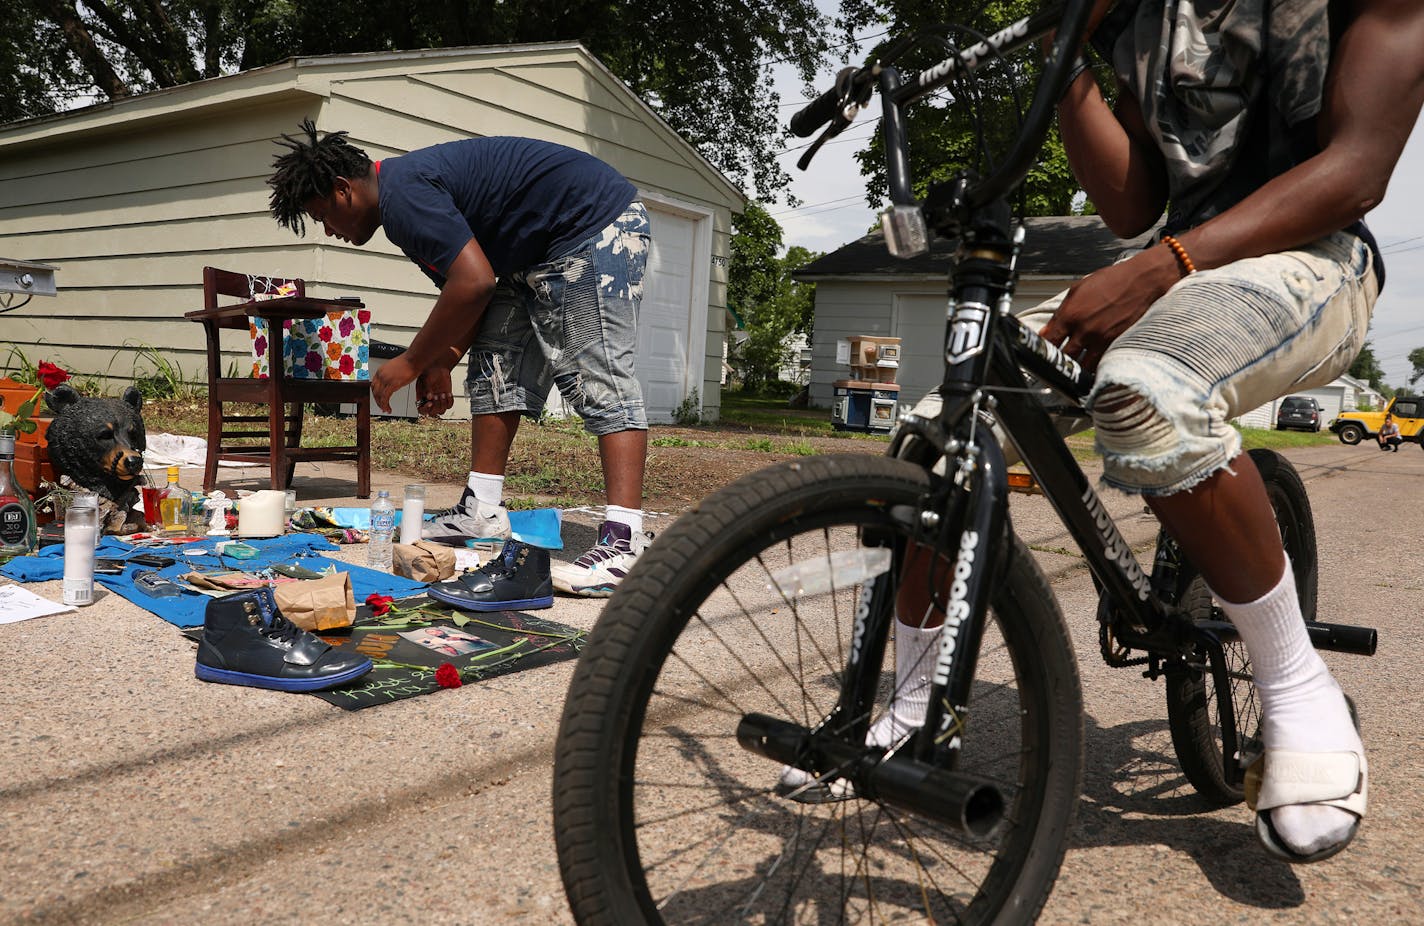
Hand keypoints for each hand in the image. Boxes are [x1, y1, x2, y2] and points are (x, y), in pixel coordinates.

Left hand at [372, 354, 416, 413]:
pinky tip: (389, 408)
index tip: (379, 399)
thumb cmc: (409, 363)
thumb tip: (393, 382)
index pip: (373, 385)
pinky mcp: (392, 384)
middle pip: (374, 391)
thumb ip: (392, 375)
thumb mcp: (396, 369)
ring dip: (381, 405)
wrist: (414, 359)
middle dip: (377, 401)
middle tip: (382, 407)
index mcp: (381, 370)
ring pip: (379, 396)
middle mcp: (381, 375)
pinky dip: (385, 405)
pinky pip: (385, 398)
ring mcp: (386, 379)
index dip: (376, 394)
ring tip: (386, 409)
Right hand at [416, 366, 454, 416]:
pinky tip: (448, 393)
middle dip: (436, 406)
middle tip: (437, 396)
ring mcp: (438, 401)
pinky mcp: (446, 399)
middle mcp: (430, 401)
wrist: (439, 368)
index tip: (430, 403)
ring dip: (443, 404)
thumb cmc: (430, 372)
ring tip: (443, 394)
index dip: (425, 409)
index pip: (421, 410)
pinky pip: (449, 406)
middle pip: (432, 413)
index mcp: (422, 398)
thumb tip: (429, 397)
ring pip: (441, 411)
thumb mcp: (426, 379)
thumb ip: (427, 388)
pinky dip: (450, 401)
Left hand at [1039, 246, 1180, 370]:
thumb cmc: (1110, 281)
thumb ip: (1059, 314)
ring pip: (1082, 366)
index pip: (1049, 342)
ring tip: (1072, 370)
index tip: (1041, 355)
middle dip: (1058, 362)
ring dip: (1076, 369)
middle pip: (1063, 358)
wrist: (1140, 280)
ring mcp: (1101, 339)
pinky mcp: (1115, 344)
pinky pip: (1100, 363)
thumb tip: (1046, 332)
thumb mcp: (1077, 291)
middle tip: (1055, 365)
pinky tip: (1089, 367)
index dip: (1043, 350)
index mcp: (1071, 315)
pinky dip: (1093, 367)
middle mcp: (1084, 330)